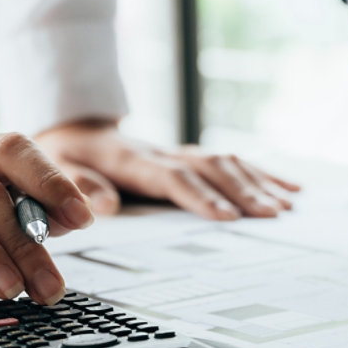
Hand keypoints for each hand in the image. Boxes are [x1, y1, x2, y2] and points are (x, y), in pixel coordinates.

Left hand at [34, 120, 299, 219]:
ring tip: (286, 207)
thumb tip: (103, 206)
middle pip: (210, 168)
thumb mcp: (58, 169)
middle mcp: (163, 153)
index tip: (226, 218)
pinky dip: (262, 173)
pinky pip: (231, 161)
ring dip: (258, 183)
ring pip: (226, 162)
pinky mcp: (188, 156)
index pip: (173, 178)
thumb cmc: (66, 155)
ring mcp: (178, 153)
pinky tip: (289, 187)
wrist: (74, 129)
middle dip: (244, 191)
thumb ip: (78, 185)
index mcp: (132, 161)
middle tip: (272, 216)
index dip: (201, 197)